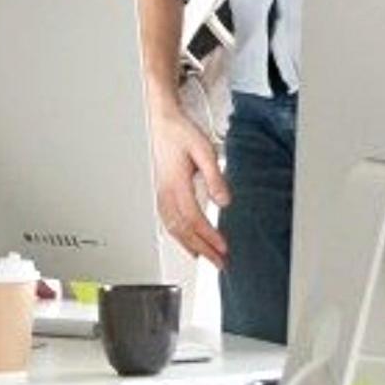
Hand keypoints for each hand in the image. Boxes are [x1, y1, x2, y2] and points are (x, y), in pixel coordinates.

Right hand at [146, 100, 229, 265]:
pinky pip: (167, 221)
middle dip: (202, 249)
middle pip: (182, 230)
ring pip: (173, 228)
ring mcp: (161, 194)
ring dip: (190, 246)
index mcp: (176, 183)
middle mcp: (165, 192)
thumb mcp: (205, 151)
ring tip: (206, 258)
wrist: (163, 122)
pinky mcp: (161, 193)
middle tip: (219, 263)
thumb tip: (224, 201)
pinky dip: (178, 237)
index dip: (208, 237)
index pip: (193, 219)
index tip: (223, 249)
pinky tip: (187, 242)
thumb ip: (214, 177)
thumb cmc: (181, 133)